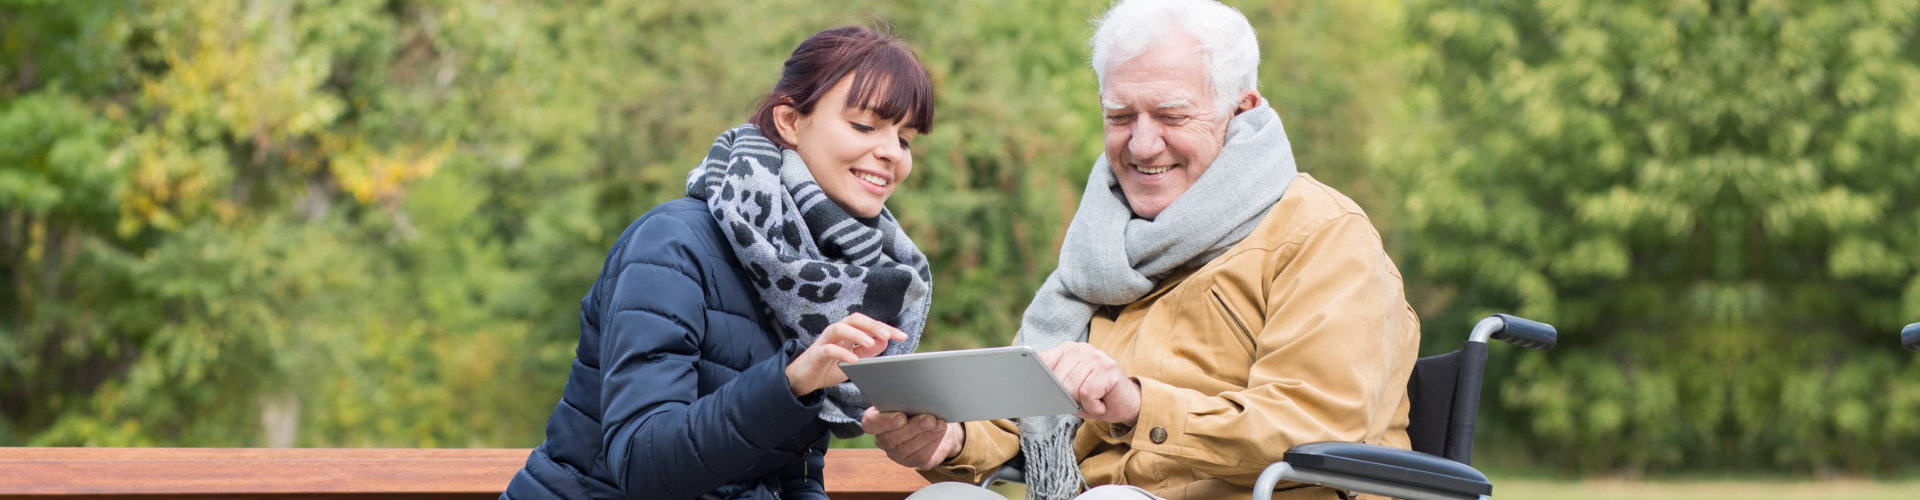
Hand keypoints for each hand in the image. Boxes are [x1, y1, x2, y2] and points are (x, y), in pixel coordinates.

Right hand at [785, 313, 907, 396]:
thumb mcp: (854, 360)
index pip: (868, 324)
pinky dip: (842, 353)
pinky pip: (828, 349)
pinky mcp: (815, 354)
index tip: (903, 336)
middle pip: (855, 320)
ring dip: (857, 334)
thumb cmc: (829, 366)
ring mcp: (824, 341)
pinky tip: (854, 360)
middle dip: (873, 326)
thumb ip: (868, 350)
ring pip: (839, 329)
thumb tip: (885, 340)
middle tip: (888, 335)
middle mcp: (836, 332)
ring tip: (870, 343)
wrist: (804, 379)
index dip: (885, 328)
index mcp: (848, 332)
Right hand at [862, 407, 963, 469]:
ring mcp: (897, 453)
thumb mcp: (912, 398)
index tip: (901, 416)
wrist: (937, 421)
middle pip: (891, 438)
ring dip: (925, 435)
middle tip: (928, 418)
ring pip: (907, 448)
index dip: (884, 421)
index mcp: (877, 420)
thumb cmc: (919, 405)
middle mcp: (884, 439)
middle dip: (912, 428)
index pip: (870, 423)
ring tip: (938, 424)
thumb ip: (908, 399)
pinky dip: (932, 442)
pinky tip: (940, 431)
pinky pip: (921, 455)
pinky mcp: (914, 461)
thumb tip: (916, 397)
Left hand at [1040, 342, 1141, 425]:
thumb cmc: (1095, 397)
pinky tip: (1101, 403)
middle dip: (1067, 398)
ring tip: (1093, 401)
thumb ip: (1055, 386)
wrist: (1127, 404)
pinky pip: (1086, 393)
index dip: (1038, 378)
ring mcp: (1096, 357)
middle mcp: (1081, 349)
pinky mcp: (1108, 369)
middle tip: (1082, 401)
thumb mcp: (1069, 391)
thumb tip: (1040, 391)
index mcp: (1067, 350)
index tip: (1034, 386)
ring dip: (1082, 403)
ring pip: (1071, 387)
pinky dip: (1092, 406)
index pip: (1043, 361)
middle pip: (1057, 379)